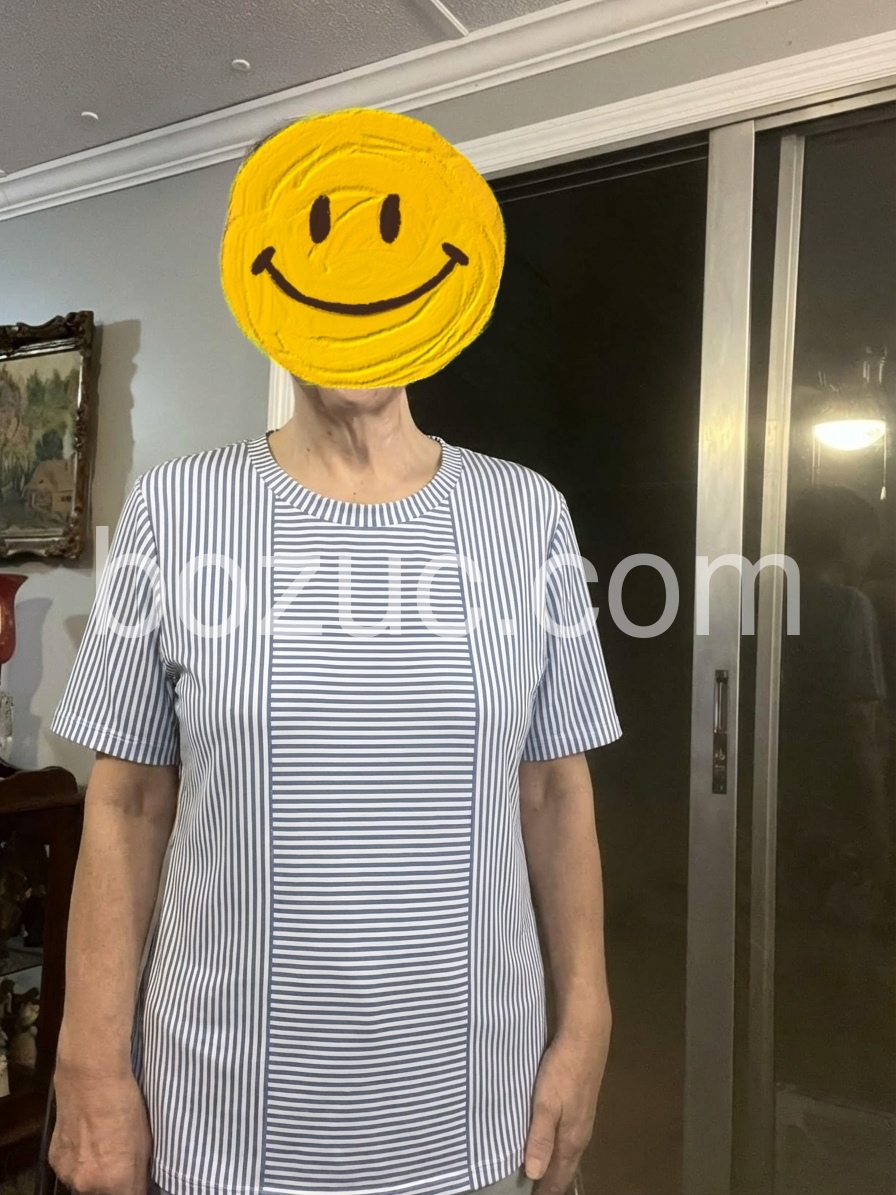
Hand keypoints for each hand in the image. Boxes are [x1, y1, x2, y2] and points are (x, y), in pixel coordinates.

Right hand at [48, 1066, 151, 1194]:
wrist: (90, 1078)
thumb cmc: (125, 1103)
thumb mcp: (144, 1139)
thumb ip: (138, 1172)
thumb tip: (138, 1186)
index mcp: (116, 1180)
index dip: (134, 1189)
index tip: (135, 1181)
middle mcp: (88, 1185)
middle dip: (113, 1184)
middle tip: (118, 1159)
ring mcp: (68, 1174)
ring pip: (84, 1186)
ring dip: (93, 1175)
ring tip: (100, 1145)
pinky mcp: (53, 1161)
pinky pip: (70, 1171)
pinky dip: (78, 1162)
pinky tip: (85, 1139)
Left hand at [523, 1029, 607, 1194]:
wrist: (586, 1038)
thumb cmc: (562, 1071)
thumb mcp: (545, 1103)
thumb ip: (540, 1138)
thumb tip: (534, 1174)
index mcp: (571, 1139)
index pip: (558, 1176)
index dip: (545, 1191)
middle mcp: (580, 1135)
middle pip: (565, 1168)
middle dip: (551, 1183)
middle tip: (534, 1192)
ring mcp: (583, 1120)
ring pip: (568, 1154)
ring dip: (555, 1167)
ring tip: (540, 1176)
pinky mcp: (581, 1106)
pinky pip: (569, 1139)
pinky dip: (559, 1150)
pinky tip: (551, 1146)